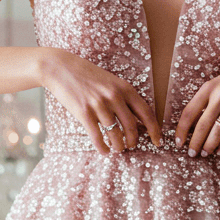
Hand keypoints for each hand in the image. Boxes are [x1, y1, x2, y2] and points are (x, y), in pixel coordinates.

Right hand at [40, 48, 160, 153]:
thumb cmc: (87, 76)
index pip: (146, 113)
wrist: (61, 68)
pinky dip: (103, 148)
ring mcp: (99, 105)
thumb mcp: (111, 82)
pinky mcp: (84, 113)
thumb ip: (124, 98)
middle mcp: (114, 96)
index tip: (158, 142)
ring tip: (117, 149)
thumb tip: (137, 121)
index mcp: (124, 88)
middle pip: (132, 127)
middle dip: (133, 141)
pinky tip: (104, 152)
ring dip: (118, 146)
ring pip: (116, 135)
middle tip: (130, 146)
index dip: (154, 130)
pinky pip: (98, 137)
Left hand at [174, 55, 219, 156]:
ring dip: (209, 146)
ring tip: (205, 153)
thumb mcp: (217, 84)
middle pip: (202, 126)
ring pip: (217, 132)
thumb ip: (205, 101)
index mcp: (208, 88)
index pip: (189, 113)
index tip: (178, 143)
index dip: (181, 131)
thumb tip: (191, 126)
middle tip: (192, 154)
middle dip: (195, 143)